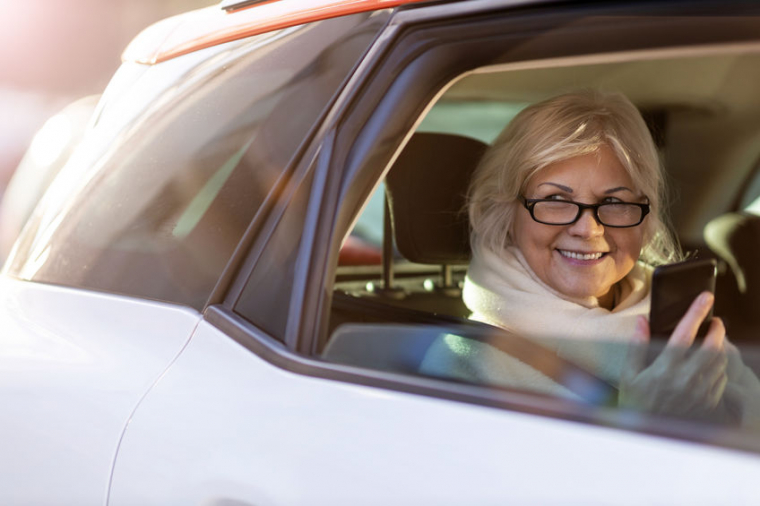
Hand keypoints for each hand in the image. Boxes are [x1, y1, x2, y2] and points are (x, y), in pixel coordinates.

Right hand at [619, 292, 727, 417]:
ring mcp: (700, 391)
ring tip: (714, 339)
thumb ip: (636, 346)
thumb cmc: (635, 403)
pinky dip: (720, 365)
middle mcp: (686, 379)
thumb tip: (643, 322)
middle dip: (717, 329)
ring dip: (720, 346)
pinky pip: (722, 378)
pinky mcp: (708, 401)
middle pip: (713, 346)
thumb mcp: (628, 375)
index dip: (696, 312)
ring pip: (721, 361)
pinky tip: (712, 362)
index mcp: (665, 369)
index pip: (685, 333)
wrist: (648, 437)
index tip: (705, 298)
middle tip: (715, 320)